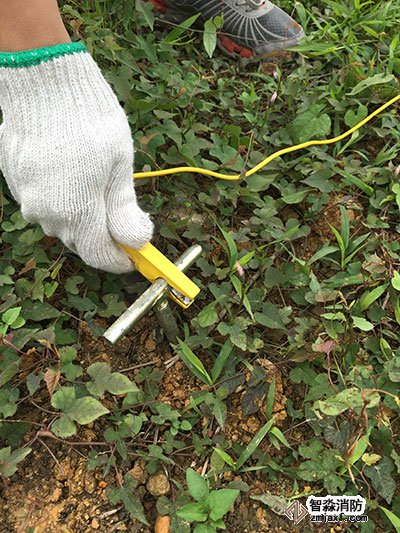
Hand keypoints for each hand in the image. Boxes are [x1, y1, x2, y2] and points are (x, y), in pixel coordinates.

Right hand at [0, 43, 152, 272]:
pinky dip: (63, 200)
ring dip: (81, 217)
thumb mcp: (120, 165)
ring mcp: (27, 198)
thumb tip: (137, 240)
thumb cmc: (90, 121)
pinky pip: (44, 203)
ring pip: (61, 222)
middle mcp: (47, 213)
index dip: (119, 260)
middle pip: (80, 240)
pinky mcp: (16, 181)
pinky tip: (73, 175)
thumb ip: (124, 209)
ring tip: (97, 189)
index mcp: (77, 212)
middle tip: (122, 218)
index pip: (99, 255)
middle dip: (103, 236)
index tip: (134, 256)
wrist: (43, 82)